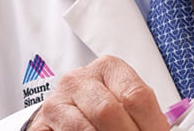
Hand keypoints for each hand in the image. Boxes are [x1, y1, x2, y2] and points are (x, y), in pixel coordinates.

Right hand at [23, 56, 167, 130]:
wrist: (68, 113)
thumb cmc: (104, 109)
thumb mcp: (126, 102)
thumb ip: (146, 114)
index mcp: (108, 69)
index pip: (137, 96)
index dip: (152, 125)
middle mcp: (79, 80)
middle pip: (109, 111)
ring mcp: (57, 101)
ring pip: (85, 129)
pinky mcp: (40, 124)